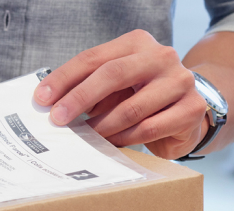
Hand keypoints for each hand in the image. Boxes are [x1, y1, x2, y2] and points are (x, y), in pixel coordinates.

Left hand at [34, 30, 208, 159]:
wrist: (188, 112)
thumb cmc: (141, 97)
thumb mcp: (115, 87)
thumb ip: (88, 89)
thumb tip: (50, 104)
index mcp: (137, 43)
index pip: (94, 57)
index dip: (65, 78)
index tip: (42, 98)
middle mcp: (161, 56)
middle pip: (113, 74)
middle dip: (80, 98)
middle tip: (58, 119)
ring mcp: (180, 81)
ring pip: (131, 108)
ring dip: (102, 126)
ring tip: (86, 137)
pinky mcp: (191, 109)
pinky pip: (149, 128)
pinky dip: (125, 138)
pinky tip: (112, 143)